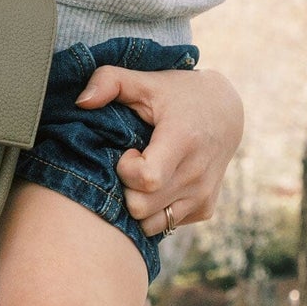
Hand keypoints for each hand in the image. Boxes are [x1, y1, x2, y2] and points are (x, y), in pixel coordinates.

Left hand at [75, 67, 243, 236]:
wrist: (225, 112)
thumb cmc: (178, 94)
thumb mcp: (145, 81)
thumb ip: (109, 81)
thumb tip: (81, 102)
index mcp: (183, 141)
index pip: (146, 180)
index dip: (126, 169)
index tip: (128, 152)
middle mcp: (197, 174)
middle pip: (141, 207)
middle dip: (125, 189)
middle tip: (132, 164)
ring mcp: (203, 195)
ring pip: (151, 224)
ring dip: (137, 204)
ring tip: (142, 176)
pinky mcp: (205, 209)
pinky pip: (166, 225)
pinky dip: (153, 211)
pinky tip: (155, 186)